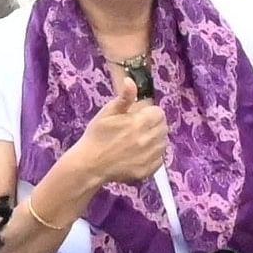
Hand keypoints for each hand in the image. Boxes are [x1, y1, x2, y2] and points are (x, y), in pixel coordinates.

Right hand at [61, 70, 169, 188]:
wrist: (89, 164)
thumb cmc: (97, 136)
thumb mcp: (107, 112)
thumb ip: (124, 97)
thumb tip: (131, 81)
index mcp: (139, 123)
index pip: (159, 113)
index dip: (150, 113)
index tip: (140, 116)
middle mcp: (148, 140)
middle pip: (163, 128)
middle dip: (154, 125)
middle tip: (139, 128)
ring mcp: (149, 157)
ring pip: (163, 143)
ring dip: (155, 140)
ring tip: (140, 141)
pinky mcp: (147, 171)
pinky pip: (159, 160)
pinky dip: (153, 156)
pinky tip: (140, 154)